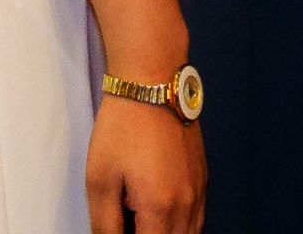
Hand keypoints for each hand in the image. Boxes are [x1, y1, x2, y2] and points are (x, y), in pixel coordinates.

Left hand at [87, 91, 203, 233]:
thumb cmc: (123, 127)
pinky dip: (179, 225)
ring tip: (138, 219)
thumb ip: (105, 225)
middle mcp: (187, 203)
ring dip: (165, 233)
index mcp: (161, 208)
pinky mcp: (202, 176)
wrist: (152, 83)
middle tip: (125, 222)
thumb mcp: (100, 180)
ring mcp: (199, 189)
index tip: (118, 229)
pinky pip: (196, 217)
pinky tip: (156, 213)